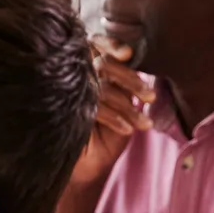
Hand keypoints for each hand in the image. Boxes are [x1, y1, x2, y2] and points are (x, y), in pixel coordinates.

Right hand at [73, 37, 155, 188]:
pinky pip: (93, 105)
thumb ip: (126, 84)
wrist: (87, 168)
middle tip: (149, 96)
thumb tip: (134, 62)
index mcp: (91, 70)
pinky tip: (126, 129)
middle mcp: (76, 78)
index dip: (110, 44)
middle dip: (129, 79)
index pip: (97, 45)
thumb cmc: (107, 136)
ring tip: (144, 124)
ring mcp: (67, 95)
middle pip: (103, 64)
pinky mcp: (64, 111)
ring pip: (100, 86)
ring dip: (126, 106)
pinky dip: (114, 117)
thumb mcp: (123, 106)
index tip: (126, 54)